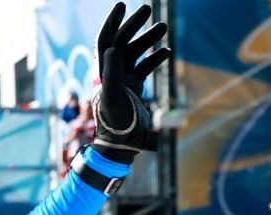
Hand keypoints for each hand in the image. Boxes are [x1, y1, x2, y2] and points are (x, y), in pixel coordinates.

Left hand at [92, 3, 170, 161]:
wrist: (120, 146)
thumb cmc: (115, 126)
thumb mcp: (113, 100)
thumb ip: (112, 75)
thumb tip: (113, 49)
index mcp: (103, 73)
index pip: (106, 41)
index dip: (112, 22)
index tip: (122, 5)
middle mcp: (111, 73)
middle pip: (121, 42)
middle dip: (134, 25)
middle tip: (148, 10)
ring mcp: (123, 80)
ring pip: (135, 53)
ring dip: (148, 39)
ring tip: (164, 27)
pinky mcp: (133, 88)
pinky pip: (144, 68)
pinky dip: (155, 59)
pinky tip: (167, 52)